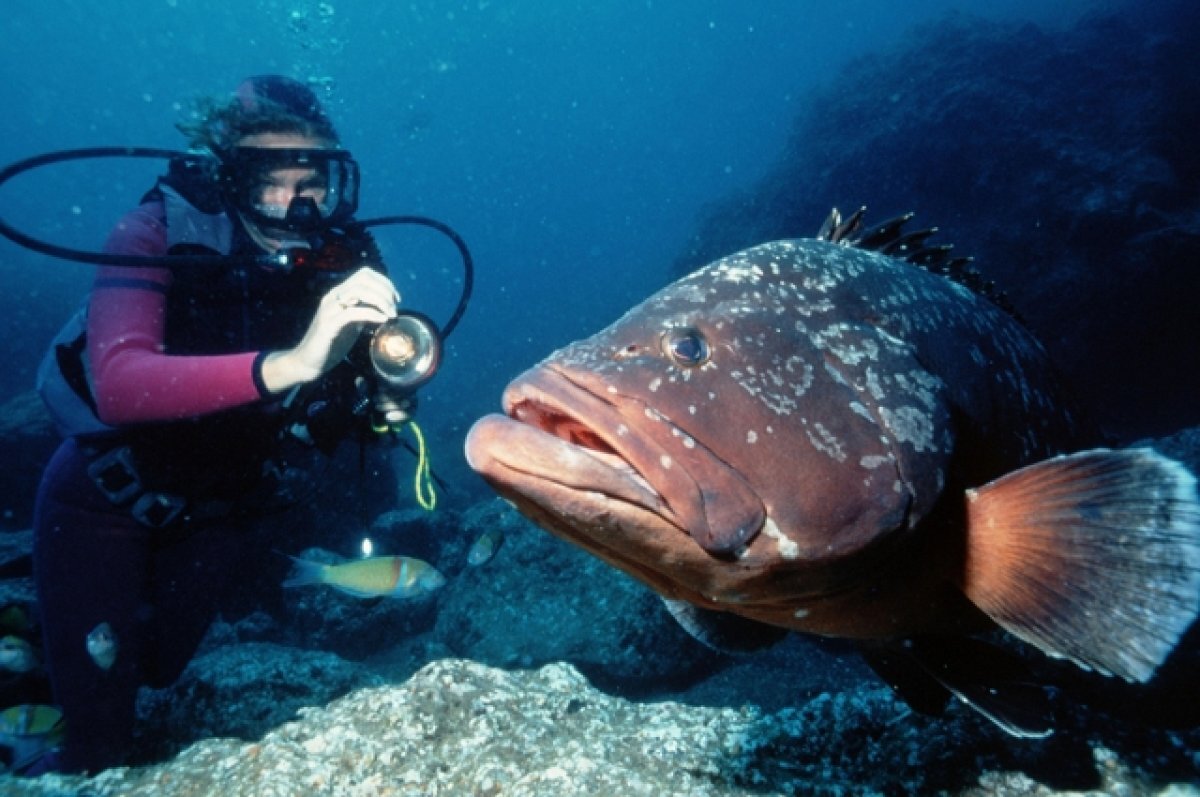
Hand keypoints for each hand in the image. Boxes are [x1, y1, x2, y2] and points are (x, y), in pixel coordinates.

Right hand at [260, 267, 399, 392]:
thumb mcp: (352, 323)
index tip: (396, 299)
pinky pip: (352, 312)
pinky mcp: (329, 325)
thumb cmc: (332, 343)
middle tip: (395, 308)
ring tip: (391, 315)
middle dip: (384, 290)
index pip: (364, 274)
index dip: (384, 282)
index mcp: (340, 294)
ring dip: (380, 301)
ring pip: (358, 291)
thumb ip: (364, 312)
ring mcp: (330, 309)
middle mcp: (334, 297)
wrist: (308, 362)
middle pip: (363, 279)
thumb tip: (384, 308)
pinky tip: (382, 320)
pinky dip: (371, 314)